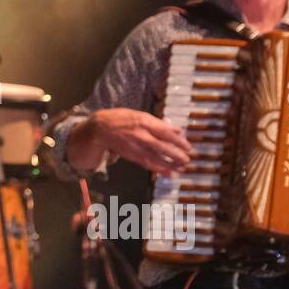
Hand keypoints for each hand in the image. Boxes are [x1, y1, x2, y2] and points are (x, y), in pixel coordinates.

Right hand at [71, 108, 193, 174]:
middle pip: (161, 147)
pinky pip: (147, 164)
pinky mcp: (131, 156)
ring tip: (182, 168)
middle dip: (176, 155)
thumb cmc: (121, 119)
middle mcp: (140, 135)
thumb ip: (159, 123)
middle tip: (187, 159)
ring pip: (155, 158)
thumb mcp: (140, 115)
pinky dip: (159, 170)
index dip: (178, 141)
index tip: (188, 146)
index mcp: (144, 122)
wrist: (100, 129)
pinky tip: (169, 173)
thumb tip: (177, 130)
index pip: (164, 132)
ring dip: (170, 165)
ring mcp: (135, 147)